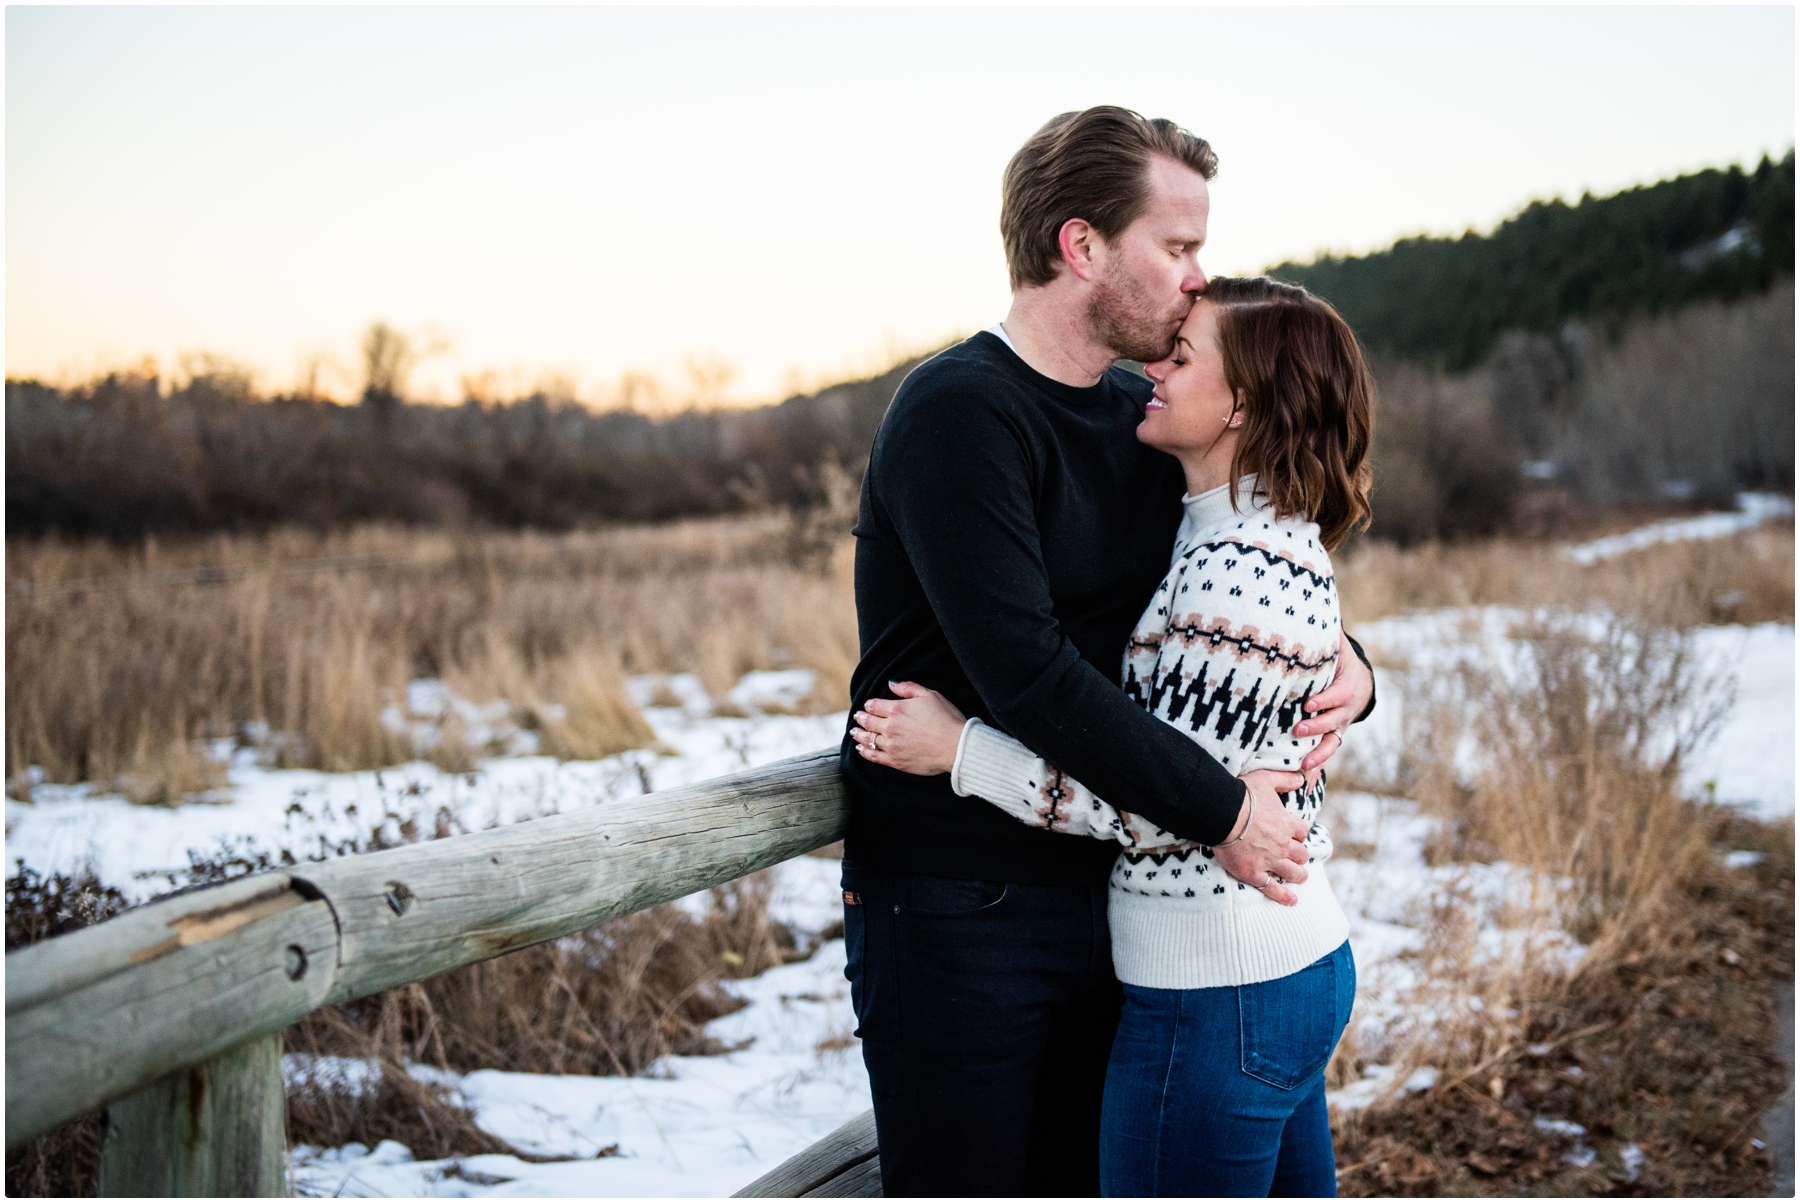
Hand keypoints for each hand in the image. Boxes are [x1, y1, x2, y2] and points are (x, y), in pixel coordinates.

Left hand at [852, 682, 967, 776]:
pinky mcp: (895, 761)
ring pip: (868, 739)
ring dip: (859, 735)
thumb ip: (908, 687)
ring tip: (854, 732)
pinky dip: (865, 752)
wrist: (955, 747)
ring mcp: (891, 745)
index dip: (868, 705)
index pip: (874, 705)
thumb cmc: (946, 719)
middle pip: (868, 722)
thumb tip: (891, 683)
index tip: (867, 706)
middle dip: (860, 718)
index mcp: (897, 709)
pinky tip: (861, 749)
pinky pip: (874, 756)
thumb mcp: (930, 695)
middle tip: (856, 717)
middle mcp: (890, 727)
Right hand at [1212, 769, 1310, 905]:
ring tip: (1300, 877)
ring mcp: (1269, 860)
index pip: (1302, 831)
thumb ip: (1284, 779)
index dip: (1299, 833)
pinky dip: (1283, 896)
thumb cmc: (1241, 794)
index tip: (1295, 835)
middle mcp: (1282, 844)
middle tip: (1298, 858)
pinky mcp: (1253, 873)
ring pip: (1292, 872)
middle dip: (1300, 856)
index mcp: (1286, 823)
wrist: (1221, 813)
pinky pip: (1272, 888)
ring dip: (1298, 875)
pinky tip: (1292, 901)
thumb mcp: (1265, 778)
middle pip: (1301, 854)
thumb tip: (1301, 778)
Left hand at [1294, 623, 1372, 775]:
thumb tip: (1315, 609)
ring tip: (1303, 764)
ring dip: (1319, 754)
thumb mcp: (1337, 647)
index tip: (1308, 703)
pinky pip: (1326, 754)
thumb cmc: (1340, 662)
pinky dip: (1317, 769)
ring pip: (1332, 743)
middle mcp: (1344, 711)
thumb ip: (1327, 634)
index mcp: (1345, 688)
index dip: (1324, 700)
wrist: (1359, 681)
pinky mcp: (1331, 736)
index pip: (1336, 695)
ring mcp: (1339, 726)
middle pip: (1333, 722)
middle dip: (1317, 727)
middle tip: (1298, 729)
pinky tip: (1304, 784)